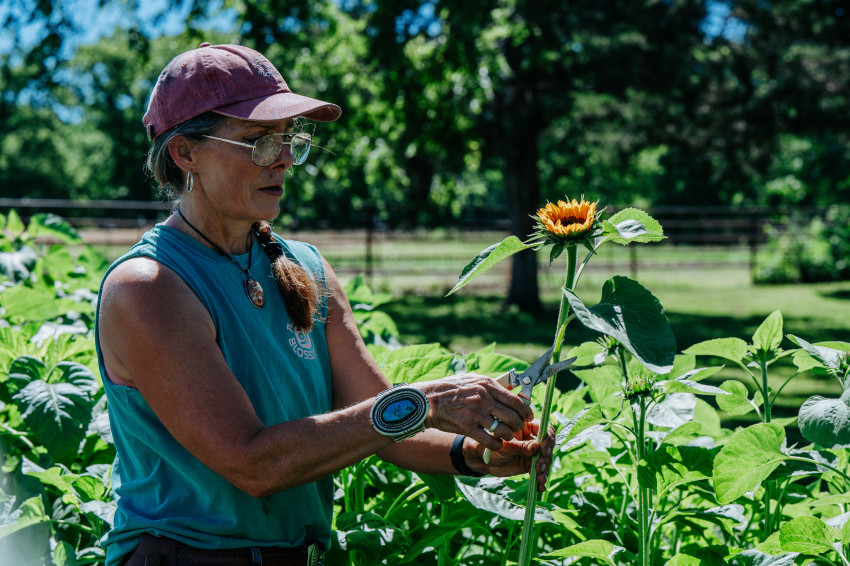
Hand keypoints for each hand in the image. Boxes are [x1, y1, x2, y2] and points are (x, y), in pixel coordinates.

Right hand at [418, 374, 534, 451]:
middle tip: (518, 429)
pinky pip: (489, 440)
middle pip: (512, 416)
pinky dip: (496, 444)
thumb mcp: (473, 380)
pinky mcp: (467, 427)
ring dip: (508, 436)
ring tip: (507, 436)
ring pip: (503, 430)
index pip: (515, 400)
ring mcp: (475, 413)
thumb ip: (492, 385)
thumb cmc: (451, 389)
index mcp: (487, 384)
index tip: (528, 417)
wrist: (428, 399)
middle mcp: (484, 398)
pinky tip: (496, 444)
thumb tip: (511, 390)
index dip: (525, 411)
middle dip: (519, 425)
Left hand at [463, 420, 555, 491]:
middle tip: (538, 467)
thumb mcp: (505, 446)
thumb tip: (536, 446)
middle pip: (548, 446)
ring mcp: (533, 452)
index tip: (543, 451)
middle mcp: (533, 438)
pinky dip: (541, 480)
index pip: (545, 429)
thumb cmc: (491, 447)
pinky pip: (540, 472)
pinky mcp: (531, 465)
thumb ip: (520, 447)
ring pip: (546, 460)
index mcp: (527, 427)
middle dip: (546, 458)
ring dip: (545, 470)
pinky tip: (540, 487)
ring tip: (539, 478)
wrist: (484, 461)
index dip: (548, 439)